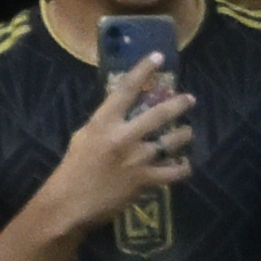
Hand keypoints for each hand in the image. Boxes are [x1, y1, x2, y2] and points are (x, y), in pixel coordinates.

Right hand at [42, 58, 199, 240]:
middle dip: (178, 104)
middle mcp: (122, 136)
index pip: (124, 89)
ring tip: (187, 132)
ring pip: (172, 142)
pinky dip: (183, 167)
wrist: (71, 202)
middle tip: (189, 99)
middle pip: (158, 114)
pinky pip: (175, 171)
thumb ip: (105, 123)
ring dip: (184, 135)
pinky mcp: (147, 180)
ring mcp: (137, 159)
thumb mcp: (84, 136)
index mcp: (103, 123)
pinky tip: (184, 164)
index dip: (142, 71)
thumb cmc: (74, 168)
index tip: (158, 57)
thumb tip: (122, 111)